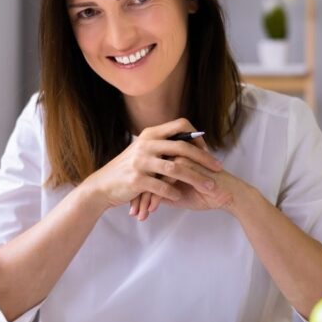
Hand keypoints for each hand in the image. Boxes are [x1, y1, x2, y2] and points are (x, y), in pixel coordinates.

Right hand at [81, 118, 223, 215]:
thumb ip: (162, 146)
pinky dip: (174, 192)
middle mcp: (146, 144)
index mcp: (150, 134)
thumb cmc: (127, 170)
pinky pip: (162, 186)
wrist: (102, 186)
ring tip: (209, 187)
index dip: (196, 136)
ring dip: (196, 178)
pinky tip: (182, 197)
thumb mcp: (143, 151)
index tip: (206, 150)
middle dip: (204, 159)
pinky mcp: (136, 180)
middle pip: (183, 147)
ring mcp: (140, 162)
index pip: (180, 125)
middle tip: (219, 169)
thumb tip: (187, 143)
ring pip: (176, 168)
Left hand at [132, 155, 248, 218]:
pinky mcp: (184, 165)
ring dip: (144, 198)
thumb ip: (162, 193)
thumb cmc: (205, 195)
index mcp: (171, 159)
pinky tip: (151, 210)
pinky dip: (156, 197)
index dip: (139, 192)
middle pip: (147, 175)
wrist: (228, 195)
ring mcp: (178, 158)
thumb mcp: (178, 196)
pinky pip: (163, 182)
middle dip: (137, 195)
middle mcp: (172, 155)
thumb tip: (144, 200)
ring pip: (152, 178)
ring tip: (140, 215)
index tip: (133, 208)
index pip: (147, 174)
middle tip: (132, 213)